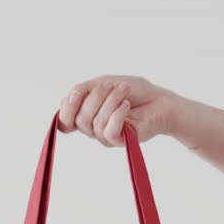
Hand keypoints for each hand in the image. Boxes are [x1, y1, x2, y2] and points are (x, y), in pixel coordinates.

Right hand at [58, 76, 174, 145]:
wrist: (159, 100)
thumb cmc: (133, 91)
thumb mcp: (104, 83)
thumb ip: (83, 91)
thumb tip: (65, 100)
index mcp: (86, 114)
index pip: (65, 122)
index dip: (66, 111)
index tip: (77, 94)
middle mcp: (93, 128)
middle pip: (80, 120)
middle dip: (94, 98)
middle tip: (110, 85)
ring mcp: (106, 136)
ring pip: (96, 123)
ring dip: (111, 101)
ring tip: (125, 89)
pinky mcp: (120, 141)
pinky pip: (110, 131)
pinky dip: (117, 113)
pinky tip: (127, 104)